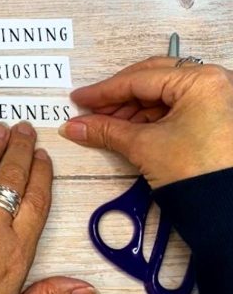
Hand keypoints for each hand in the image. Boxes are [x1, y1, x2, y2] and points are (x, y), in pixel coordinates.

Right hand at [59, 57, 232, 187]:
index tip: (80, 100)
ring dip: (134, 109)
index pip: (139, 79)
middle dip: (119, 98)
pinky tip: (131, 129)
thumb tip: (75, 127)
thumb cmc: (201, 175)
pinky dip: (153, 116)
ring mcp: (221, 98)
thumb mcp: (144, 146)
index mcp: (201, 80)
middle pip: (153, 80)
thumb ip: (105, 130)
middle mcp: (216, 82)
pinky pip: (179, 107)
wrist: (228, 213)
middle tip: (92, 111)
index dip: (103, 91)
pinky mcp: (221, 116)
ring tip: (108, 126)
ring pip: (165, 94)